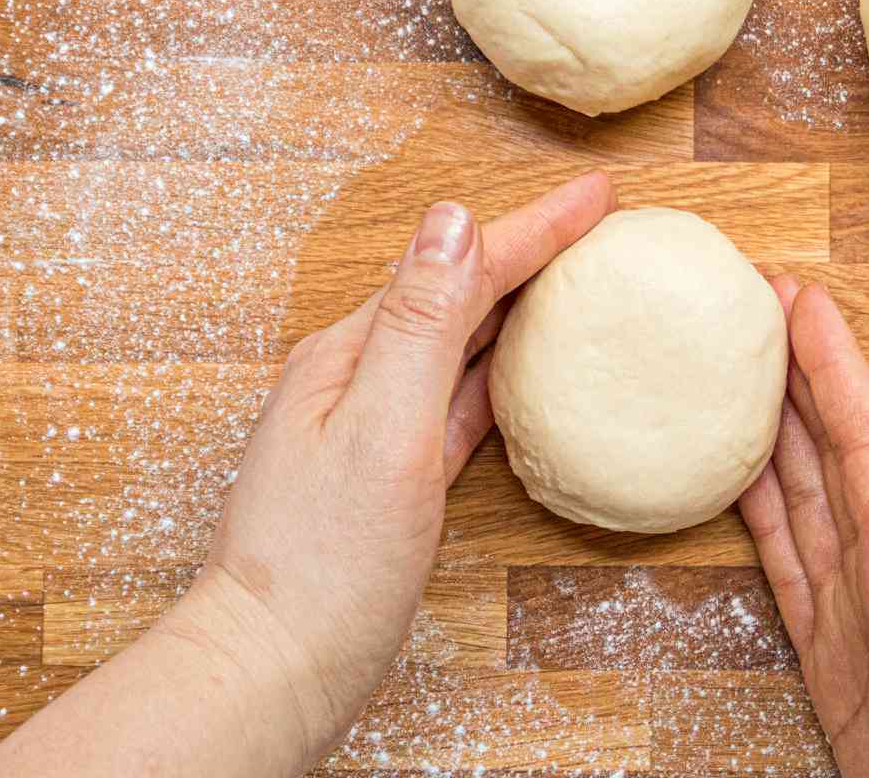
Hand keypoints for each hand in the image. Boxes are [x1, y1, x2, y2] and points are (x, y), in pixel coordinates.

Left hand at [152, 171, 616, 769]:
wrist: (270, 675)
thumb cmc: (322, 568)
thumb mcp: (383, 431)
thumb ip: (421, 326)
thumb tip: (452, 219)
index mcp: (353, 352)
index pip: (460, 267)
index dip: (535, 227)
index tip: (598, 194)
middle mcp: (357, 376)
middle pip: (458, 290)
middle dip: (528, 248)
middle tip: (595, 220)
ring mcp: (369, 425)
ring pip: (459, 340)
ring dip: (514, 300)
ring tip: (570, 274)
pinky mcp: (387, 476)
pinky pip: (455, 398)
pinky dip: (495, 370)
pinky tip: (519, 370)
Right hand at [741, 281, 868, 777]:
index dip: (838, 370)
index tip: (803, 301)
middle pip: (838, 446)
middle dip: (802, 367)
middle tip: (756, 297)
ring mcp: (862, 613)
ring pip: (807, 491)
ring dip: (775, 421)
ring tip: (738, 361)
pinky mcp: (834, 657)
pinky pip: (786, 559)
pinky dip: (756, 505)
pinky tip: (736, 472)